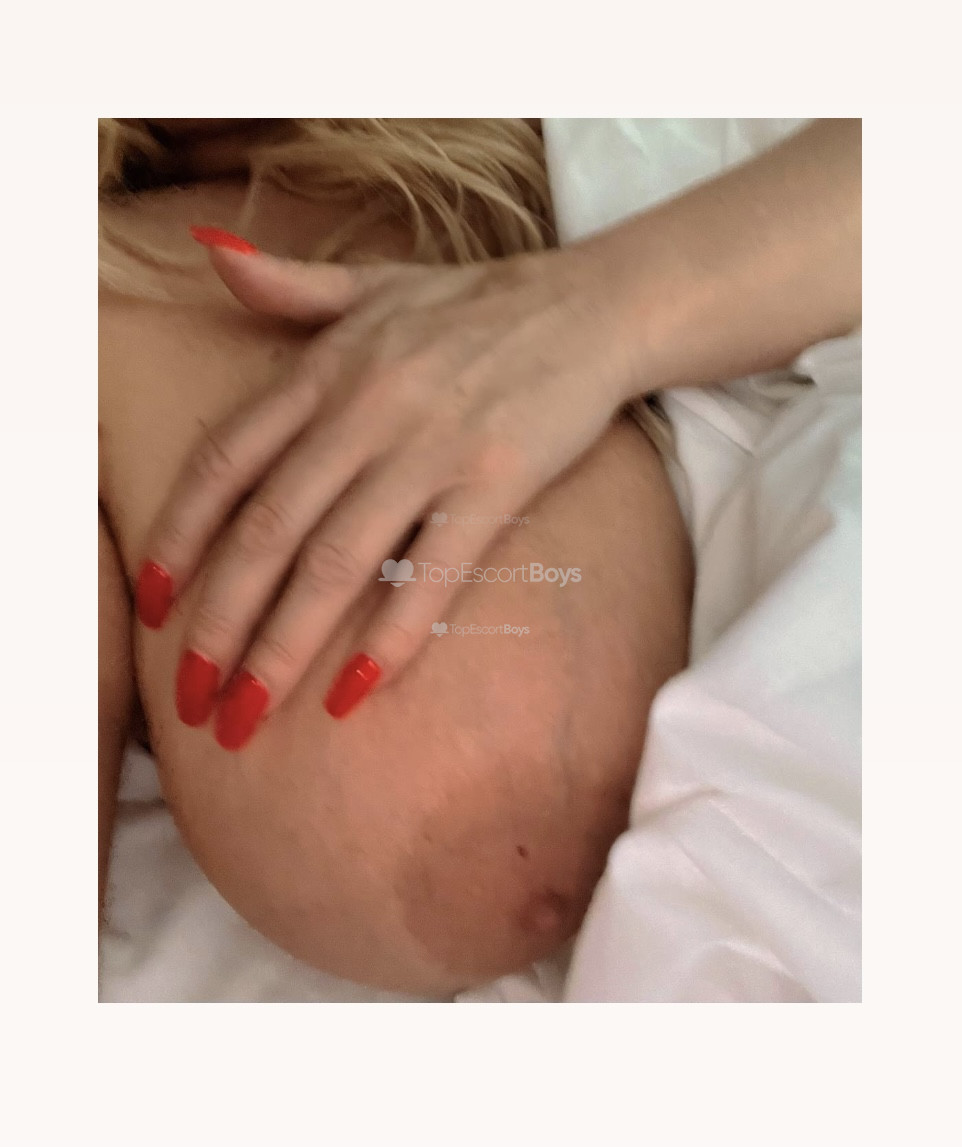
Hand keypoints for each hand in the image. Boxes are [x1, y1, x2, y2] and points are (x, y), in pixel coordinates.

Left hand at [138, 228, 640, 748]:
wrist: (588, 307)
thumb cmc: (474, 304)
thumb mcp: (372, 281)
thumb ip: (286, 283)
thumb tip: (207, 256)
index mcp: (325, 370)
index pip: (226, 462)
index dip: (179, 537)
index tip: (154, 604)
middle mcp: (365, 411)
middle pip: (269, 530)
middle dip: (219, 623)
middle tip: (188, 698)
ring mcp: (431, 449)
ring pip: (337, 562)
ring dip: (284, 647)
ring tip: (248, 716)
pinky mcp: (496, 482)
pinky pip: (434, 571)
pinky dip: (393, 636)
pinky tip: (356, 693)